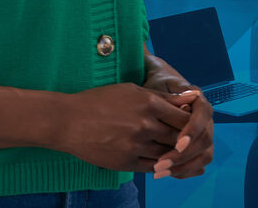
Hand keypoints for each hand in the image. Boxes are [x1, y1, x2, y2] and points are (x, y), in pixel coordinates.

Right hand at [52, 83, 192, 172]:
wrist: (67, 121)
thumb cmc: (98, 101)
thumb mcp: (130, 90)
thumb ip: (162, 97)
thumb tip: (190, 100)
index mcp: (148, 103)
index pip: (184, 118)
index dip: (189, 123)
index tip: (187, 124)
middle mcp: (145, 124)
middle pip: (179, 137)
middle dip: (184, 140)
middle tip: (183, 139)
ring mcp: (136, 145)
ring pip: (168, 154)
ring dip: (172, 153)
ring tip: (169, 148)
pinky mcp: (127, 162)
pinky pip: (154, 167)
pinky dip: (160, 165)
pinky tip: (158, 159)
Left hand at [143, 75, 213, 178]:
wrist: (157, 95)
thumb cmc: (156, 89)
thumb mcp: (159, 87)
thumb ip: (171, 96)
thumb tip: (187, 100)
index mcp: (200, 104)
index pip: (203, 117)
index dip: (193, 131)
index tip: (178, 144)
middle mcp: (206, 121)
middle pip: (205, 141)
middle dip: (185, 154)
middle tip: (161, 163)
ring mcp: (202, 137)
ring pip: (204, 156)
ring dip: (183, 167)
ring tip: (159, 171)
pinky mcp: (196, 150)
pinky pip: (197, 165)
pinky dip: (182, 172)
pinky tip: (164, 174)